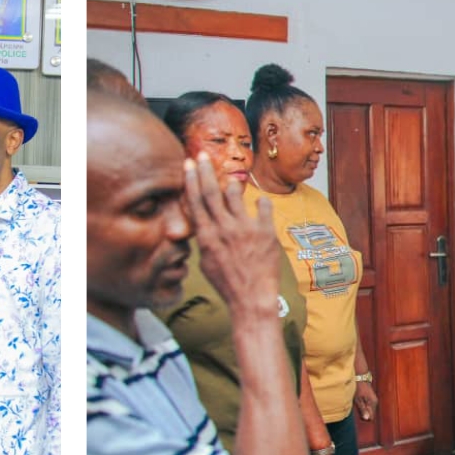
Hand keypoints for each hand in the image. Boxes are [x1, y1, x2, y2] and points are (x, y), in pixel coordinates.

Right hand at [183, 152, 283, 318]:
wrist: (251, 300)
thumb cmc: (227, 283)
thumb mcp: (206, 262)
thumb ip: (204, 238)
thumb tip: (202, 220)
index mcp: (207, 236)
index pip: (196, 201)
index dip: (191, 180)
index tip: (189, 163)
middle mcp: (224, 229)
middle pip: (211, 191)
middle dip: (205, 170)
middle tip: (203, 154)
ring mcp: (245, 228)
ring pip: (235, 193)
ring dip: (233, 184)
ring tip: (232, 181)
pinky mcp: (265, 231)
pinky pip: (263, 205)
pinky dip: (261, 201)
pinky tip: (260, 202)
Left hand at [353, 380, 377, 422]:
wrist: (359, 375)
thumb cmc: (358, 387)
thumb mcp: (358, 399)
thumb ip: (363, 409)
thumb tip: (367, 419)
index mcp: (373, 403)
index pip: (371, 417)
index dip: (364, 416)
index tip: (358, 410)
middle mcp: (375, 402)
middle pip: (369, 414)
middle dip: (362, 412)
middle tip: (357, 404)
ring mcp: (372, 399)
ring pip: (367, 409)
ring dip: (361, 407)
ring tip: (357, 399)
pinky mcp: (369, 397)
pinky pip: (366, 405)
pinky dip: (361, 403)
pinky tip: (358, 397)